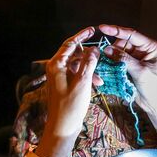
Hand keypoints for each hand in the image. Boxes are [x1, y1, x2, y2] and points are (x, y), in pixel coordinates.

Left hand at [35, 27, 99, 156]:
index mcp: (56, 64)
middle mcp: (55, 68)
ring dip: (89, 69)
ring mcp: (58, 76)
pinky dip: (86, 77)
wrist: (62, 127)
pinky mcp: (63, 84)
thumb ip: (88, 63)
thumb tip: (93, 49)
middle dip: (89, 56)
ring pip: (77, 65)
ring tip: (100, 80)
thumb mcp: (83, 82)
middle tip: (101, 56)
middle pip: (74, 54)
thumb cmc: (70, 106)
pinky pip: (76, 74)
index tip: (93, 29)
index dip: (82, 35)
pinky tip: (97, 84)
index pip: (69, 44)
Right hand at [99, 24, 156, 107]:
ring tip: (102, 62)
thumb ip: (124, 59)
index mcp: (149, 47)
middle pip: (122, 44)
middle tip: (102, 54)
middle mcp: (142, 51)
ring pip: (117, 53)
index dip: (116, 30)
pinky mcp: (129, 69)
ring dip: (110, 57)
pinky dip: (110, 65)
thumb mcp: (141, 71)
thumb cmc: (156, 87)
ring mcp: (135, 60)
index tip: (103, 28)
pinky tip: (104, 68)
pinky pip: (116, 63)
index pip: (131, 34)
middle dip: (112, 48)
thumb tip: (107, 49)